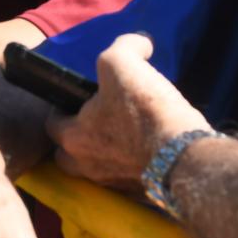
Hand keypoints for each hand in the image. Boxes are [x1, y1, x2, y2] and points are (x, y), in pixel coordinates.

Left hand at [46, 34, 210, 190]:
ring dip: (106, 154)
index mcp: (73, 138)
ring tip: (125, 135)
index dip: (62, 108)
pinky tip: (149, 150)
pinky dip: (133, 165)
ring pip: (99, 168)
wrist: (185, 155)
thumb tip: (137, 43)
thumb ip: (124, 47)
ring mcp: (113, 184)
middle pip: (69, 156)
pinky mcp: (140, 194)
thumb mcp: (123, 63)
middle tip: (96, 121)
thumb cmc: (144, 109)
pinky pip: (128, 178)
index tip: (75, 98)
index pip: (52, 124)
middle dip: (78, 140)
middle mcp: (86, 166)